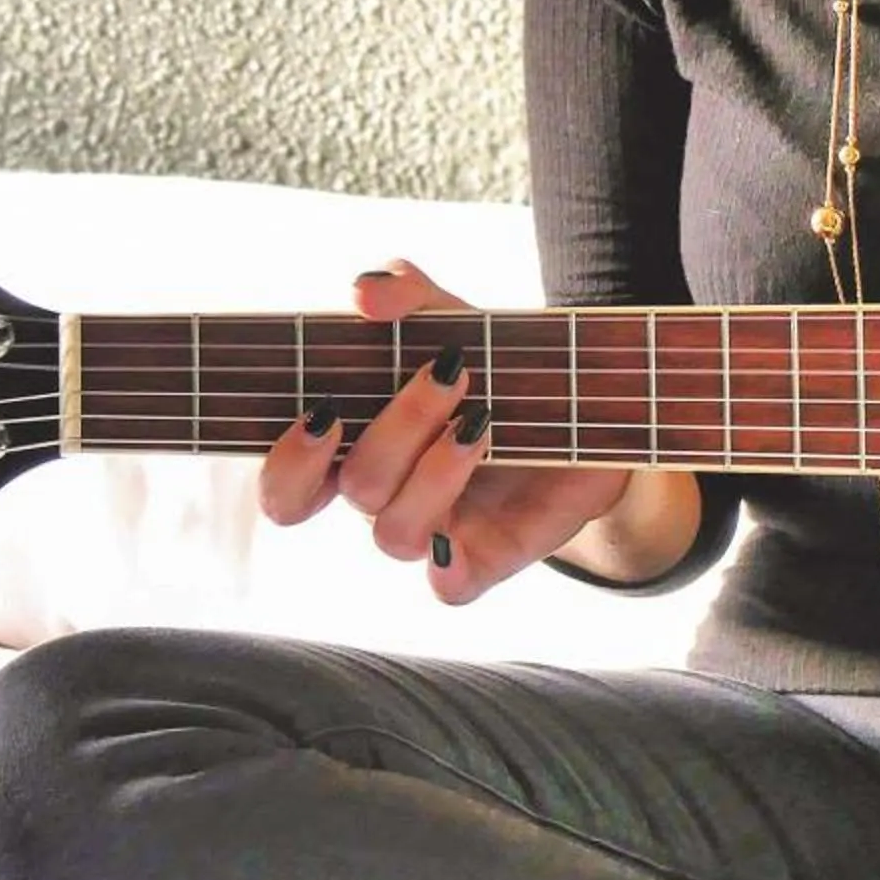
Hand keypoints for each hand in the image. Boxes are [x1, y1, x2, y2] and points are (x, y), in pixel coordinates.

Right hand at [257, 260, 636, 603]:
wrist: (590, 407)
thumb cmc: (498, 365)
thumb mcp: (458, 319)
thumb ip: (409, 298)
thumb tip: (364, 291)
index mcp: (358, 448)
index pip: (289, 485)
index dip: (290, 463)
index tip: (326, 413)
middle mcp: (386, 497)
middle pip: (355, 489)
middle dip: (395, 430)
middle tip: (450, 375)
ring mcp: (433, 531)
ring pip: (395, 534)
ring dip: (433, 474)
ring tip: (483, 421)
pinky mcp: (484, 559)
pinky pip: (449, 588)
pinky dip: (446, 573)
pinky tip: (455, 546)